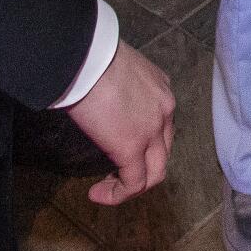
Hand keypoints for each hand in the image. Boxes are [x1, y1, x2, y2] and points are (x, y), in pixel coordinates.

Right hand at [68, 42, 175, 206]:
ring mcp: (152, 130)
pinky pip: (133, 183)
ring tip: (107, 190)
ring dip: (132, 186)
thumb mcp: (117, 69)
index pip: (161, 124)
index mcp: (161, 88)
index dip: (144, 142)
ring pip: (154, 172)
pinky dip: (118, 194)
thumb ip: (119, 87)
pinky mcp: (132, 148)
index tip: (116, 144)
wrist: (85, 56)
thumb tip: (102, 100)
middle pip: (162, 151)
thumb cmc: (92, 55)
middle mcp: (165, 109)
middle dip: (142, 167)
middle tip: (115, 173)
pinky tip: (98, 194)